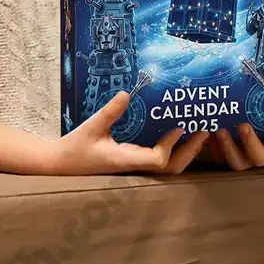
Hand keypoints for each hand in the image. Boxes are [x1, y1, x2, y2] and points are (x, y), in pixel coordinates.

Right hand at [47, 92, 209, 174]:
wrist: (58, 165)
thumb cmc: (73, 148)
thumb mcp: (91, 126)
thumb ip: (109, 112)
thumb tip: (126, 93)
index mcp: (124, 161)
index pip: (157, 160)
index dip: (170, 146)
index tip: (180, 127)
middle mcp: (133, 168)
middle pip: (170, 170)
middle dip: (189, 152)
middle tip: (205, 132)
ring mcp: (134, 168)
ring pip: (167, 168)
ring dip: (185, 153)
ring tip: (199, 135)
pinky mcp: (132, 163)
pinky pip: (158, 160)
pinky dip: (173, 151)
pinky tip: (180, 136)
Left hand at [204, 117, 263, 170]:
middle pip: (258, 159)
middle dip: (249, 143)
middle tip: (242, 125)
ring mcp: (249, 159)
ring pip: (238, 163)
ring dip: (228, 148)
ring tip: (220, 131)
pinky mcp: (232, 157)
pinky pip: (221, 159)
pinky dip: (213, 150)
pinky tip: (208, 136)